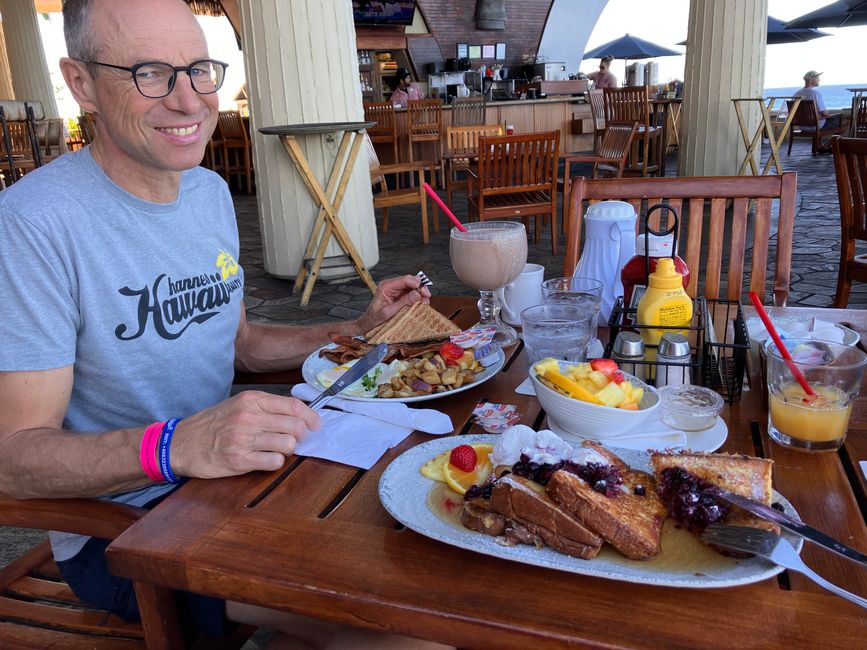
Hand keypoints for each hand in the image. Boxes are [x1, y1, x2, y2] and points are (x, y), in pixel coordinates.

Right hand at [169, 391, 321, 478]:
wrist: (180, 443)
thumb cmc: (212, 424)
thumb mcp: (238, 405)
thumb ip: (266, 407)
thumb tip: (299, 414)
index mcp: (250, 400)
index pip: (293, 406)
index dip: (310, 417)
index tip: (316, 424)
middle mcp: (248, 417)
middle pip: (295, 426)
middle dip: (300, 435)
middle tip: (294, 439)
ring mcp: (244, 439)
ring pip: (288, 444)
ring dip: (287, 449)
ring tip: (275, 449)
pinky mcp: (239, 460)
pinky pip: (274, 462)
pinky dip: (275, 462)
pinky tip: (265, 459)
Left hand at [355, 274, 430, 334]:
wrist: (369, 323)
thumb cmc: (375, 318)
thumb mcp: (389, 312)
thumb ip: (404, 302)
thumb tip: (417, 294)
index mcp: (386, 286)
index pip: (405, 279)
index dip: (417, 284)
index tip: (425, 293)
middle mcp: (391, 285)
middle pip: (411, 281)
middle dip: (420, 288)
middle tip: (427, 298)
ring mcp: (396, 289)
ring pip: (413, 286)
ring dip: (420, 293)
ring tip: (424, 302)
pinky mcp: (399, 295)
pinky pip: (411, 292)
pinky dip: (417, 297)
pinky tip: (420, 303)